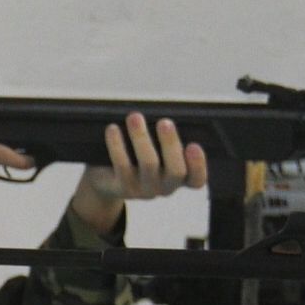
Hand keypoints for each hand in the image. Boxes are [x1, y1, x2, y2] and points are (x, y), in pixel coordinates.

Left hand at [70, 113, 208, 232]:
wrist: (106, 180)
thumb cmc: (138, 158)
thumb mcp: (156, 149)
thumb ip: (164, 138)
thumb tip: (163, 114)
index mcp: (179, 178)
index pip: (196, 180)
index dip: (198, 165)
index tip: (194, 145)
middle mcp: (164, 187)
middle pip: (175, 171)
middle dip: (171, 144)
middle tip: (165, 122)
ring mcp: (143, 189)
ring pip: (148, 164)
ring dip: (142, 138)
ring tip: (135, 117)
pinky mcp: (121, 187)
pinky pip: (121, 165)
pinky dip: (117, 145)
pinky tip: (113, 129)